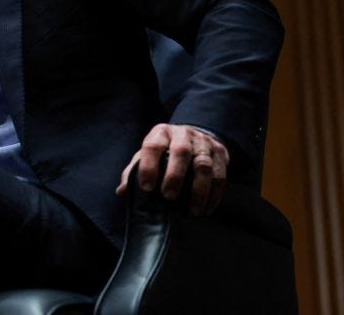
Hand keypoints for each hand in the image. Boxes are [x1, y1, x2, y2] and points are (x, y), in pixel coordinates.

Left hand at [115, 123, 229, 215]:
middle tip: (169, 197)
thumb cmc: (165, 150)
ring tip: (191, 210)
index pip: (153, 146)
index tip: (146, 187)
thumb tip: (122, 191)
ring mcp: (204, 142)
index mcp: (161, 133)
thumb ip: (135, 170)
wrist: (194, 136)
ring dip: (198, 190)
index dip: (149, 166)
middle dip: (175, 175)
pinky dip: (214, 195)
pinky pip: (220, 175)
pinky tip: (206, 209)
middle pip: (181, 152)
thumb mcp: (148, 154)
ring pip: (203, 165)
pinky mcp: (220, 152)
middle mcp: (183, 134)